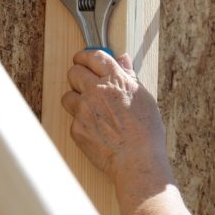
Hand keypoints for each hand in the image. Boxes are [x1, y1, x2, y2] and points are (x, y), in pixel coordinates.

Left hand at [60, 50, 167, 182]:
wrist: (137, 160)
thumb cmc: (147, 131)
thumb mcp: (144, 98)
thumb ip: (129, 76)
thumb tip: (122, 59)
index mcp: (116, 80)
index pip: (94, 56)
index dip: (86, 55)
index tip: (84, 59)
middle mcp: (96, 91)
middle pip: (74, 72)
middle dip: (79, 75)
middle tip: (86, 83)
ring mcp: (84, 110)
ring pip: (68, 95)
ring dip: (76, 99)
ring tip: (90, 109)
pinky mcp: (76, 128)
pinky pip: (72, 119)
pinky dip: (81, 122)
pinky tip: (96, 129)